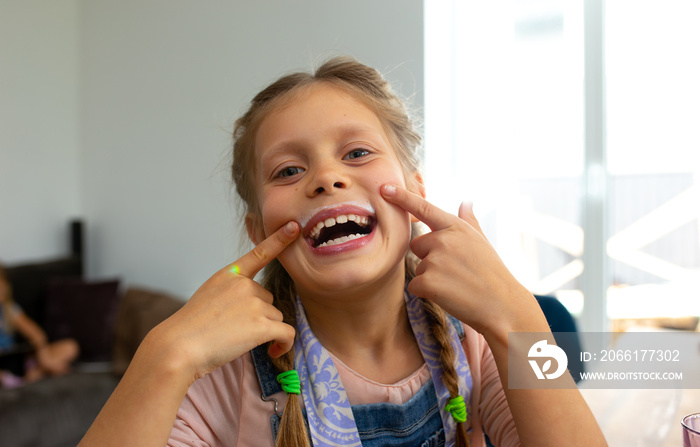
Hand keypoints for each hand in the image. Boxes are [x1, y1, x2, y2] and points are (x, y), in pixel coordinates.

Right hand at [157, 221, 299, 380]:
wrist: (178, 347)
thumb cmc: (190, 329)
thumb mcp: (208, 296)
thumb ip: (231, 292)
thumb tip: (256, 303)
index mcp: (230, 275)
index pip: (259, 253)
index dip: (279, 239)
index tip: (294, 226)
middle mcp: (244, 284)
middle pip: (268, 299)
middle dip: (259, 315)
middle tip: (235, 330)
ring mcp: (254, 303)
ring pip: (276, 317)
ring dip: (266, 331)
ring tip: (240, 341)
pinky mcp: (262, 325)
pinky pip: (286, 333)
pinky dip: (284, 344)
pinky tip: (273, 351)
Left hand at [381, 184, 539, 337]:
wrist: (502, 305)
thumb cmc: (492, 274)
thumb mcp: (482, 242)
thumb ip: (468, 221)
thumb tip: (466, 202)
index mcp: (456, 227)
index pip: (424, 208)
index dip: (402, 197)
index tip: (384, 188)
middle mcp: (444, 239)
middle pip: (417, 245)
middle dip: (430, 258)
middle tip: (454, 271)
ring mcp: (436, 260)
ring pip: (419, 268)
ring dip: (432, 279)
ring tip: (456, 284)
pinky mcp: (429, 282)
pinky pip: (415, 286)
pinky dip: (427, 293)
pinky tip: (449, 296)